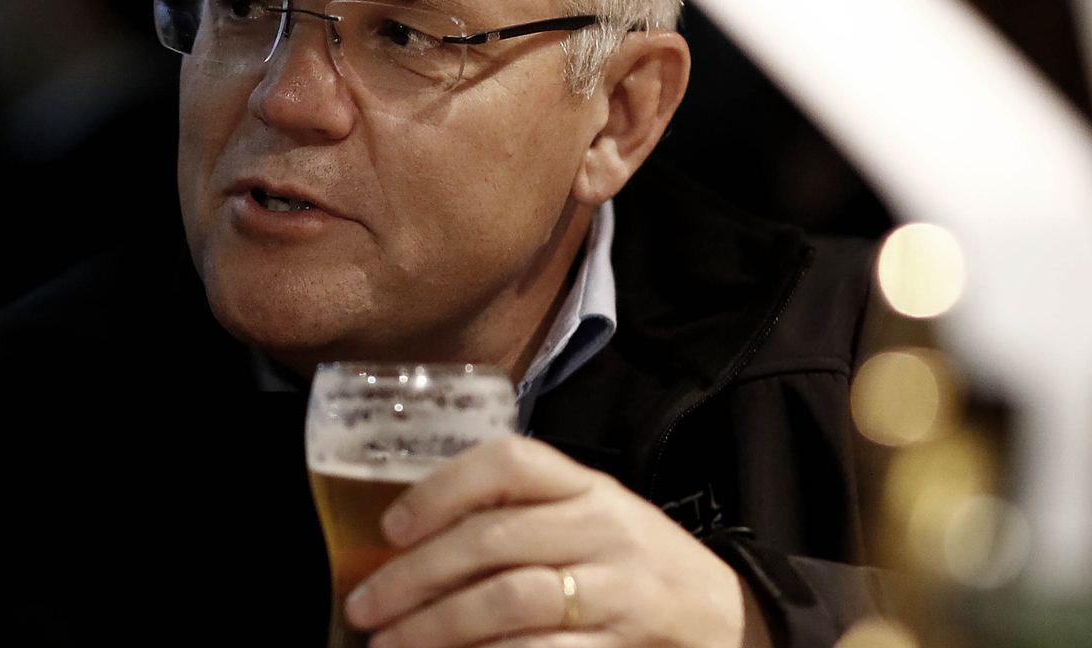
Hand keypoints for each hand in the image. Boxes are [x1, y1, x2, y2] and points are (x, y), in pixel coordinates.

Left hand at [343, 436, 769, 647]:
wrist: (725, 618)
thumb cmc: (635, 565)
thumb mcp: (591, 519)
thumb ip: (523, 517)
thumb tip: (411, 541)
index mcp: (588, 486)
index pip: (510, 461)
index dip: (442, 488)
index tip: (392, 526)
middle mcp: (604, 526)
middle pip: (493, 540)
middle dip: (415, 577)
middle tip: (365, 606)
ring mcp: (618, 588)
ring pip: (510, 599)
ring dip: (438, 626)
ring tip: (391, 645)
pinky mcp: (622, 643)